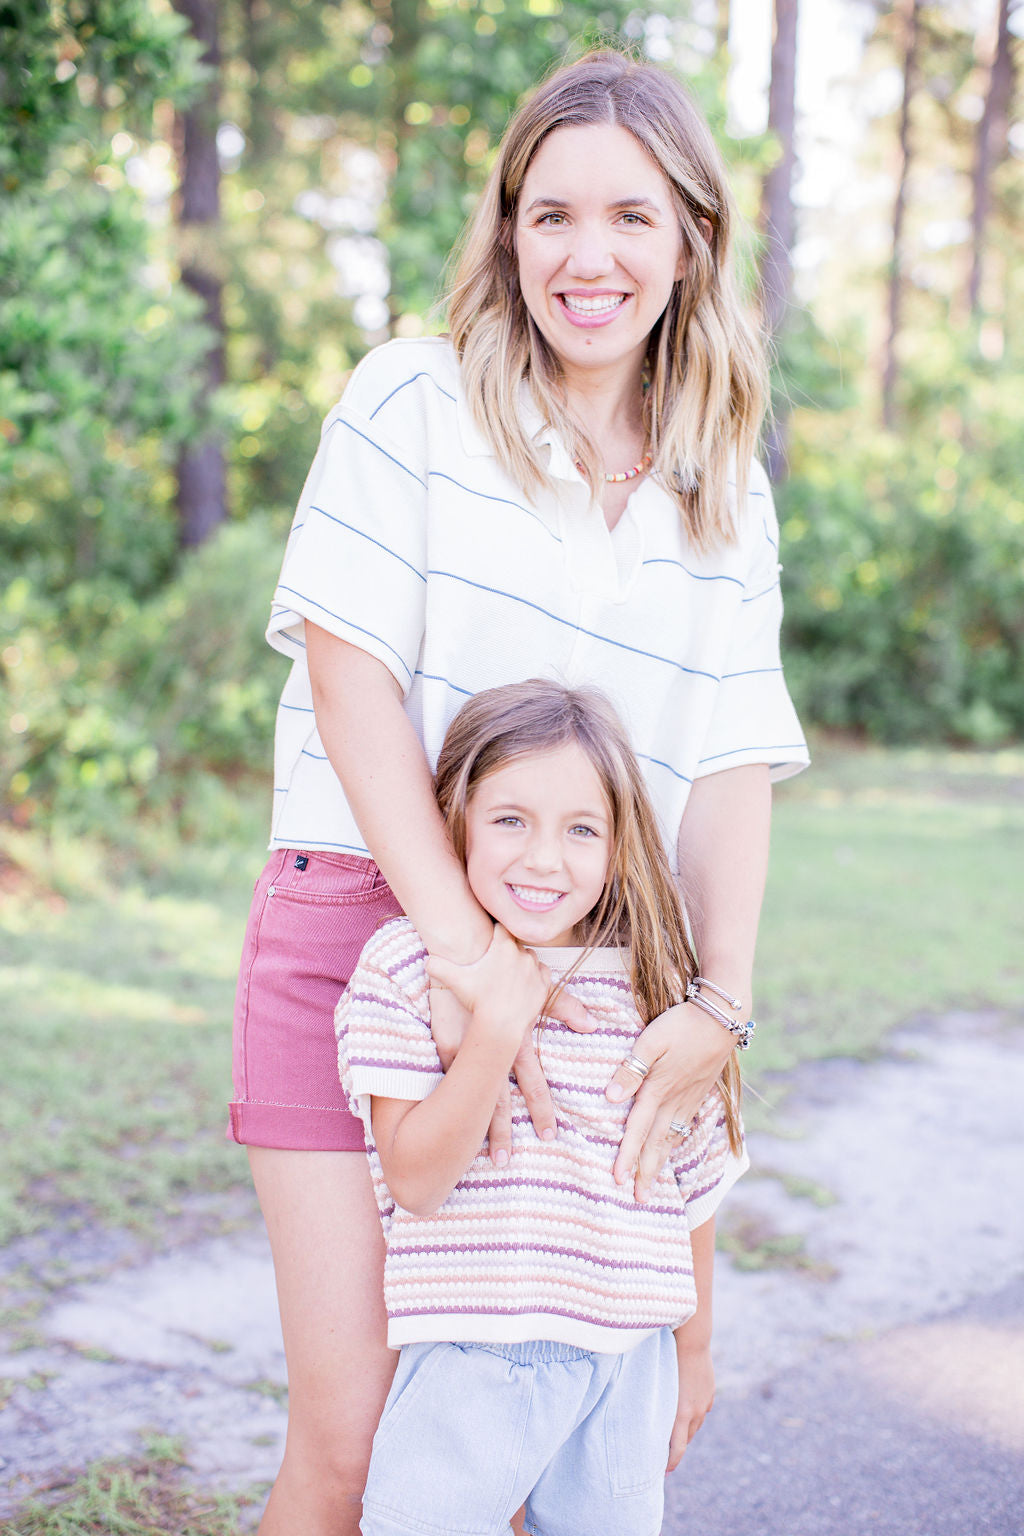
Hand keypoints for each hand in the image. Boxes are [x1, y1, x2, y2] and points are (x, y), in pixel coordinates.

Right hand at [427, 928, 595, 1162]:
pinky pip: (443, 1073)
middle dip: (501, 1129)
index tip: (548, 1136)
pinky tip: (438, 1120)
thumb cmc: (504, 962)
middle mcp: (492, 1046)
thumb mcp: (538, 983)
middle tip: (504, 1161)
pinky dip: (443, 1096)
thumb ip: (563, 1006)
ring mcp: (464, 1045)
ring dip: (472, 1121)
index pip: (531, 1079)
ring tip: (470, 1148)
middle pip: (499, 1095)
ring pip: (470, 1090)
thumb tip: (592, 1025)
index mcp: (517, 1037)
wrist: (466, 945)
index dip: (540, 1107)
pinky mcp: (441, 1039)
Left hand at [606, 1002, 733, 1201]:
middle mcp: (673, 1101)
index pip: (637, 1129)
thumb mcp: (651, 1040)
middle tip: (639, 1200)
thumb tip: (610, 1097)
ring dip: (660, 1163)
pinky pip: (684, 1126)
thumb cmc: (681, 1024)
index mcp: (657, 1089)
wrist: (721, 1018)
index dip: (626, 1155)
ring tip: (654, 1185)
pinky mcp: (698, 1093)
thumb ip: (631, 1069)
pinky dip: (675, 1144)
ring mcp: (688, 1099)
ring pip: (671, 1138)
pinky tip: (671, 1150)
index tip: (617, 1180)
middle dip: (646, 1172)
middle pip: (656, 1143)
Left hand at [666, 1343, 713, 1471]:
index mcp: (680, 1414)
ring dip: (685, 1431)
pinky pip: (701, 1411)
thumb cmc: (667, 1361)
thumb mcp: (658, 1386)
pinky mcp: (709, 1394)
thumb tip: (649, 1419)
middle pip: (686, 1439)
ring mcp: (703, 1404)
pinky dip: (693, 1414)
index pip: (678, 1450)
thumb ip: (658, 1406)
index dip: (671, 1463)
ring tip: (674, 1432)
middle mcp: (694, 1413)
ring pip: (694, 1426)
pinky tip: (686, 1409)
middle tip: (663, 1453)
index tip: (663, 1472)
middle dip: (676, 1447)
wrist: (691, 1342)